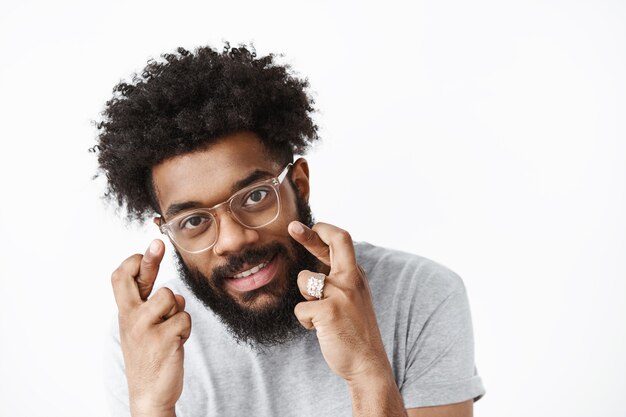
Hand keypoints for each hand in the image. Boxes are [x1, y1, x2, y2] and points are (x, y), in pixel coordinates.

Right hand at [111, 240, 190, 416]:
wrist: (149, 394)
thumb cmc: (148, 355)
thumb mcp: (143, 328)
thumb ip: (151, 307)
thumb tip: (169, 288)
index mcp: (125, 312)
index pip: (120, 278)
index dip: (133, 262)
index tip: (146, 251)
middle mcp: (130, 318)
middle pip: (132, 279)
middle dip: (149, 258)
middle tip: (159, 243)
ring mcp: (145, 328)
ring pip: (171, 297)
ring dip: (177, 310)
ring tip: (170, 328)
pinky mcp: (164, 339)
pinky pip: (184, 318)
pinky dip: (185, 328)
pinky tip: (176, 342)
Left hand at [288, 221, 391, 383]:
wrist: (367, 364)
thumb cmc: (354, 331)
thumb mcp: (352, 298)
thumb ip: (338, 279)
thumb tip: (317, 263)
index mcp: (356, 276)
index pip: (342, 241)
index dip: (323, 231)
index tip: (307, 226)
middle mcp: (351, 280)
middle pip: (337, 241)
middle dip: (309, 232)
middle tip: (292, 227)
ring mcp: (342, 294)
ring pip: (305, 280)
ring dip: (305, 298)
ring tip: (320, 316)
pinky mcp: (329, 311)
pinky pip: (301, 309)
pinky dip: (305, 321)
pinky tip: (319, 330)